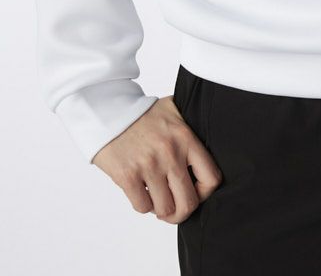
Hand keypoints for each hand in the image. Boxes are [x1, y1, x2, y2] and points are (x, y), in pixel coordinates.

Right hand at [92, 95, 223, 223]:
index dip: (205, 193)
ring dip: (161, 209)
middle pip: (189, 203)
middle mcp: (171, 153)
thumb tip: (211, 132)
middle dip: (182, 211)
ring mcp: (149, 165)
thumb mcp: (174, 110)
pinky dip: (143, 205)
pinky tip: (142, 191)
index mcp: (186, 138)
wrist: (109, 111)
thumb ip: (192, 125)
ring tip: (157, 197)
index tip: (194, 192)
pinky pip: (142, 207)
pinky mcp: (127, 176)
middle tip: (174, 207)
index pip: (211, 178)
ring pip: (165, 209)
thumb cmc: (143, 114)